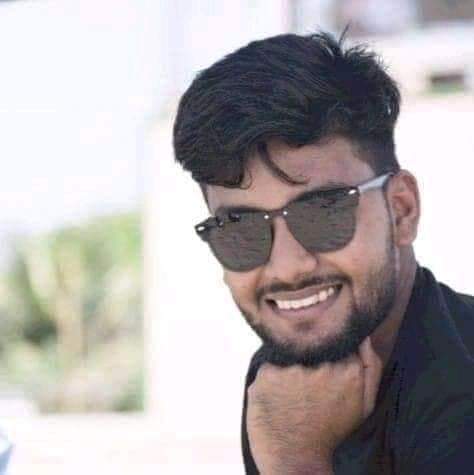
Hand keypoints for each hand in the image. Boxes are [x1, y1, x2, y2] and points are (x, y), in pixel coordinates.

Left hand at [246, 336, 382, 472]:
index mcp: (348, 367)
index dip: (326, 348)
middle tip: (305, 385)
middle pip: (310, 343)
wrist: (297, 462)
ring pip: (288, 353)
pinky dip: (271, 380)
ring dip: (288, 368)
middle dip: (307, 357)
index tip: (322, 363)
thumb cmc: (332, 433)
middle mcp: (321, 363)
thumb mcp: (364, 404)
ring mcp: (292, 367)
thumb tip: (364, 335)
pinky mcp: (267, 374)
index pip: (333, 338)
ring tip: (292, 394)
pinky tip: (277, 398)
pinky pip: (269, 366)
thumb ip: (370, 366)